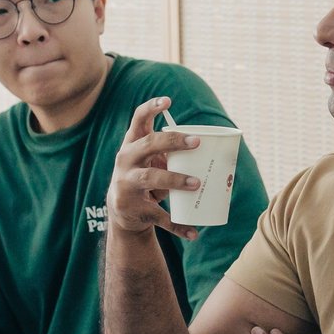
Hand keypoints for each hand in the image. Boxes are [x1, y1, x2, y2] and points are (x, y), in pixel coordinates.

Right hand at [106, 96, 202, 240]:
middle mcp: (125, 160)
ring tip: (196, 183)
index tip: (168, 100)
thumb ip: (172, 153)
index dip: (151, 108)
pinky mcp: (133, 208)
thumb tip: (211, 150)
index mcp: (132, 144)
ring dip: (176, 180)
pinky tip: (193, 232)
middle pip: (148, 145)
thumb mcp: (152, 161)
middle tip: (196, 143)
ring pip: (152, 178)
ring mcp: (126, 184)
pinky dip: (177, 225)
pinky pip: (159, 216)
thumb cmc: (145, 176)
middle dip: (172, 142)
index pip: (138, 120)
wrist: (122, 211)